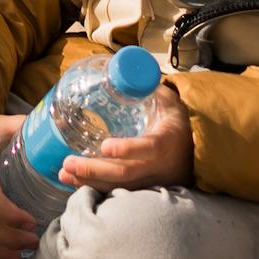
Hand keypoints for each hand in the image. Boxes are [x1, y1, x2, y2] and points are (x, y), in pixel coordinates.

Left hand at [58, 79, 193, 191]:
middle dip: (95, 169)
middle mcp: (160, 166)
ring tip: (63, 174)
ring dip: (89, 181)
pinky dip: (95, 187)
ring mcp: (152, 181)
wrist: (195, 152)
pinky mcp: (143, 189)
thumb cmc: (175, 121)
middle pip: (126, 172)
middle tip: (68, 163)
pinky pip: (119, 191)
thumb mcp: (167, 101)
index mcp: (167, 140)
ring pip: (120, 187)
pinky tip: (73, 182)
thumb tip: (123, 67)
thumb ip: (145, 87)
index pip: (149, 147)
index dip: (127, 149)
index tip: (105, 147)